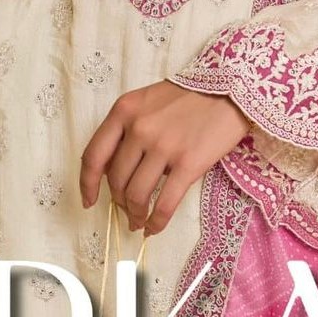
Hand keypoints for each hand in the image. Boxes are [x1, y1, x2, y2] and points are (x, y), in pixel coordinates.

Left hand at [79, 81, 250, 235]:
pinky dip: (156, 221)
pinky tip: (154, 227)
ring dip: (135, 215)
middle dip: (119, 202)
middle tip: (127, 211)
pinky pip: (164, 203)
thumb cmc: (188, 95)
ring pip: (137, 195)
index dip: (87, 184)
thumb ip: (128, 128)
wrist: (229, 89)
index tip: (89, 200)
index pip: (94, 155)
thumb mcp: (147, 101)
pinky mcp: (188, 163)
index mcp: (124, 110)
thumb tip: (117, 172)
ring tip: (139, 222)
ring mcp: (163, 146)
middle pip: (116, 180)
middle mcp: (139, 128)